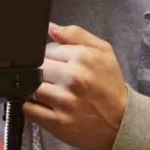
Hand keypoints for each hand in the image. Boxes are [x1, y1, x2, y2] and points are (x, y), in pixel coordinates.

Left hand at [24, 23, 127, 149]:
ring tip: (51, 92)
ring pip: (30, 87)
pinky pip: (28, 108)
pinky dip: (31, 106)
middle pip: (36, 67)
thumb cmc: (110, 85)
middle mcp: (73, 78)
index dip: (49, 57)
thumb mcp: (103, 52)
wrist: (121, 121)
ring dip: (35, 89)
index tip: (58, 65)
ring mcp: (64, 101)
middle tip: (54, 80)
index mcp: (83, 57)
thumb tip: (50, 27)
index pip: (46, 50)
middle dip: (42, 72)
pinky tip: (44, 105)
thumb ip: (76, 35)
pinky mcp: (56, 122)